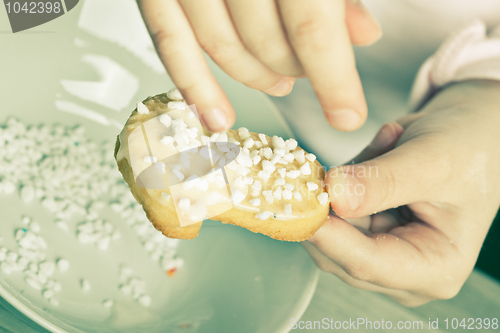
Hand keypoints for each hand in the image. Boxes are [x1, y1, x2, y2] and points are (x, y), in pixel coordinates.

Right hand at [137, 0, 381, 131]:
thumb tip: (362, 35)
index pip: (312, 23)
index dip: (333, 78)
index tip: (347, 115)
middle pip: (265, 39)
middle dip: (295, 68)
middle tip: (309, 72)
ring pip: (219, 44)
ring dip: (253, 77)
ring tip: (279, 83)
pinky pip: (168, 38)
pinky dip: (192, 81)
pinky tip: (213, 112)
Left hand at [304, 80, 499, 306]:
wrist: (473, 133)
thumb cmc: (470, 149)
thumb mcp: (433, 162)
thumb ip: (383, 182)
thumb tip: (334, 196)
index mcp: (434, 268)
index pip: (366, 264)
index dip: (327, 236)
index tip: (298, 208)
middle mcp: (403, 269)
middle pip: (339, 251)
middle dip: (328, 206)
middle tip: (324, 163)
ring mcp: (381, 250)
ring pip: (331, 226)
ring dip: (343, 182)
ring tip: (385, 147)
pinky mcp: (364, 229)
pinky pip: (334, 207)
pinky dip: (345, 177)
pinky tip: (380, 153)